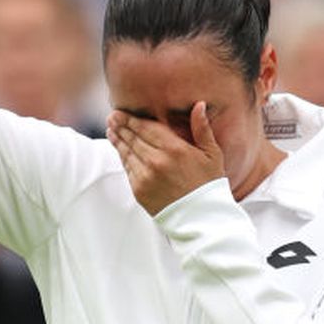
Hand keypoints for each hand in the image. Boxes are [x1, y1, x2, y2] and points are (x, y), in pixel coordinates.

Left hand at [107, 102, 224, 216]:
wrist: (201, 219)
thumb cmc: (209, 185)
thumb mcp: (212, 154)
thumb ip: (202, 128)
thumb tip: (199, 104)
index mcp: (175, 149)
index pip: (146, 128)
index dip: (132, 119)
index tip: (122, 113)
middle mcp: (157, 160)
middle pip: (133, 138)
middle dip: (120, 126)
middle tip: (112, 117)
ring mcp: (146, 176)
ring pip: (127, 152)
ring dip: (117, 139)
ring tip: (111, 130)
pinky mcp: (139, 190)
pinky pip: (128, 169)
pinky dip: (122, 157)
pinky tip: (119, 150)